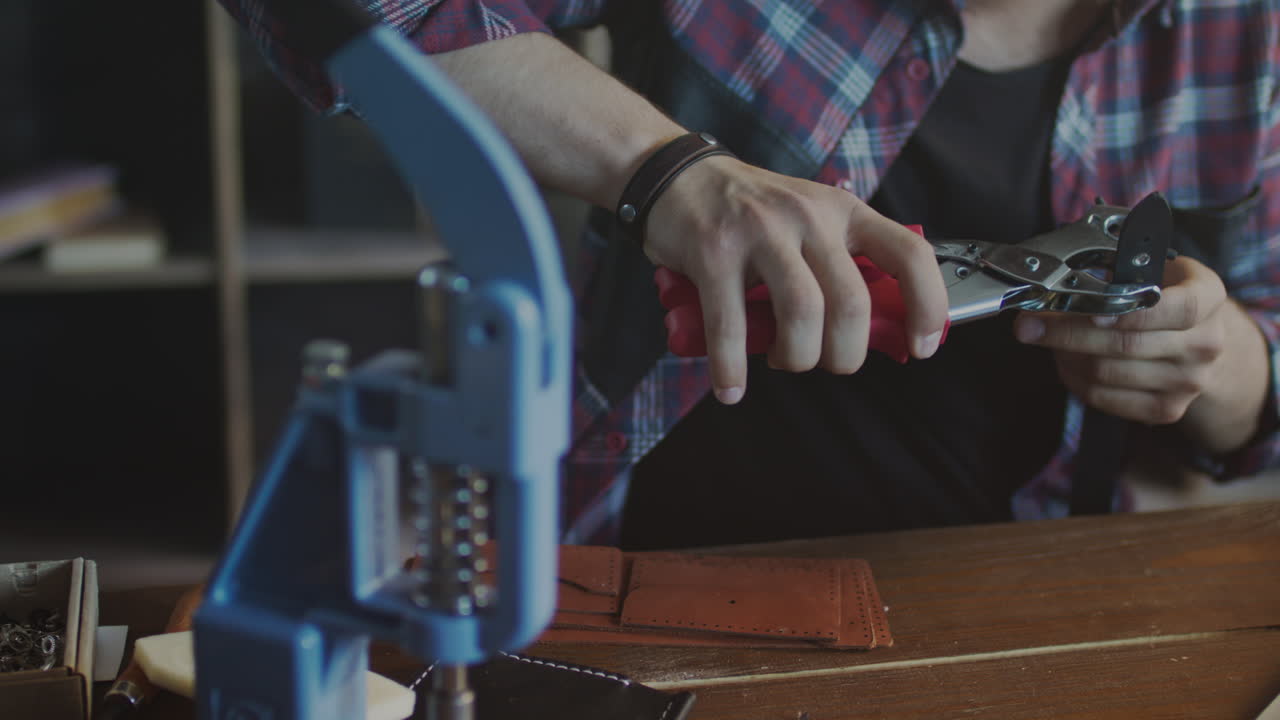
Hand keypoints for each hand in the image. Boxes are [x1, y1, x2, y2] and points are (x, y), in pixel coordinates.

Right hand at [644, 156, 948, 403]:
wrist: (680, 176)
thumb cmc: (753, 213)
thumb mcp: (810, 221)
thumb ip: (840, 265)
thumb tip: (869, 335)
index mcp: (844, 211)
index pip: (909, 254)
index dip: (927, 306)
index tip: (922, 347)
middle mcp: (809, 217)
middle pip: (851, 303)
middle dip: (844, 354)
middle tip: (826, 362)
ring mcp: (761, 232)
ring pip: (802, 313)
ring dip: (796, 358)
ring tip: (781, 361)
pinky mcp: (714, 252)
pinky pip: (730, 325)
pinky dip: (731, 369)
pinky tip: (730, 388)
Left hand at [1013, 257, 1267, 452]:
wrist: (1200, 342)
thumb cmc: (1166, 298)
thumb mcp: (1156, 271)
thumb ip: (1119, 272)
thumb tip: (1060, 284)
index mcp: (1208, 298)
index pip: (1176, 308)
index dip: (1129, 312)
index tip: (1090, 309)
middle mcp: (1205, 343)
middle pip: (1125, 344)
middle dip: (1067, 333)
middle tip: (1029, 325)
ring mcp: (1188, 381)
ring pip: (1107, 372)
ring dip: (1066, 355)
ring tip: (1049, 339)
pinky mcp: (1166, 410)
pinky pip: (1105, 398)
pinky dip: (1074, 380)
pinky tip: (1066, 362)